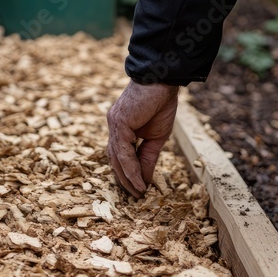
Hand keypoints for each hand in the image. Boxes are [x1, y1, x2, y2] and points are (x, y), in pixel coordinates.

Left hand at [106, 81, 179, 197]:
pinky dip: (130, 169)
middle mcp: (114, 127)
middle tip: (135, 195)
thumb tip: (145, 179)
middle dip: (125, 179)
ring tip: (138, 192)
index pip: (121, 156)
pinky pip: (122, 152)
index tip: (138, 188)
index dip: (128, 173)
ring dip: (127, 178)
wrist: (163, 81)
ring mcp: (114, 125)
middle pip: (115, 159)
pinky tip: (138, 181)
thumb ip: (148, 157)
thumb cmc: (161, 104)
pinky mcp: (119, 123)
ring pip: (117, 158)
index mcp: (121, 128)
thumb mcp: (157, 137)